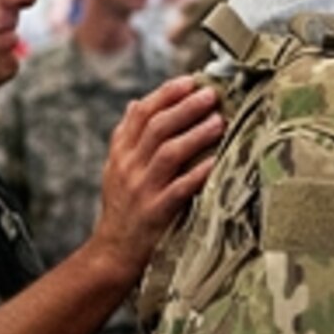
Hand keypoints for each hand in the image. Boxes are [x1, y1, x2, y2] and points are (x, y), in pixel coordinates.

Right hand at [94, 76, 222, 274]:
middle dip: (186, 107)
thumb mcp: (116, 168)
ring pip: (169, 153)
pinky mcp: (157, 212)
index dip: (166, 94)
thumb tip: (135, 102)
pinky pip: (180, 188)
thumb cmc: (122, 206)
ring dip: (196, 134)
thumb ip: (127, 136)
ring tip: (220, 121)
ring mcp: (142, 189)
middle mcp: (129, 167)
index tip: (190, 81)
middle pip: (157, 127)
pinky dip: (199, 173)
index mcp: (121, 152)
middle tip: (212, 94)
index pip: (141, 113)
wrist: (113, 252)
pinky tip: (216, 162)